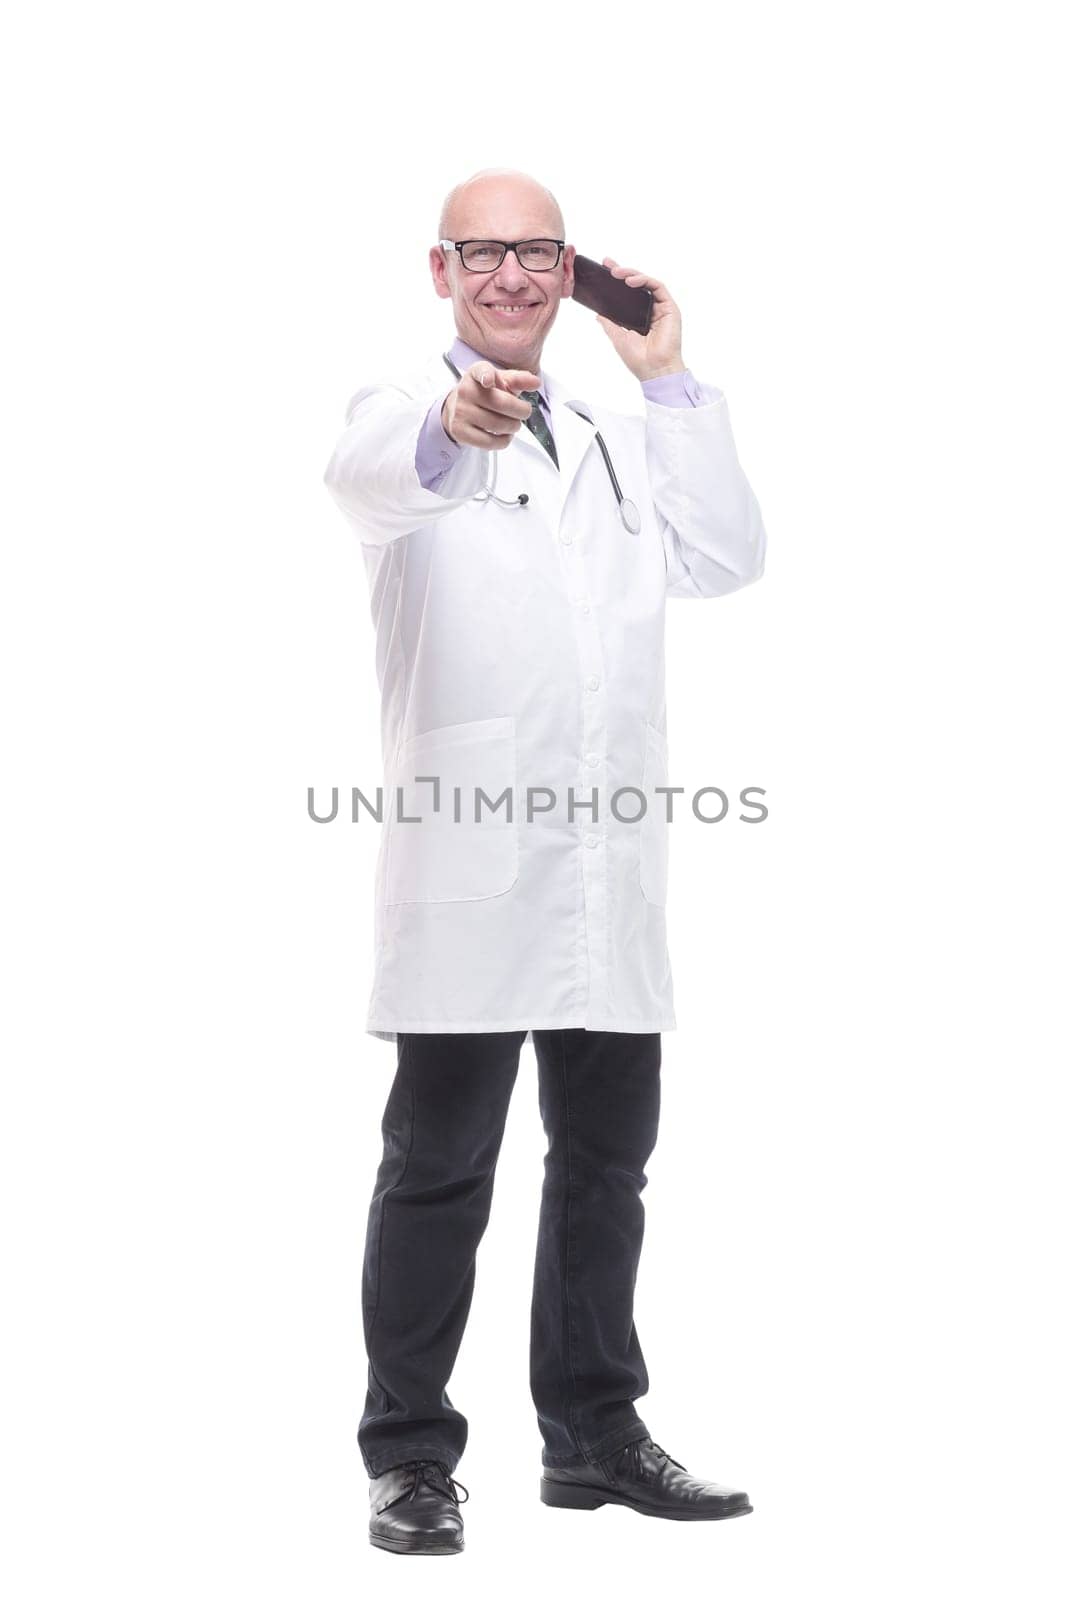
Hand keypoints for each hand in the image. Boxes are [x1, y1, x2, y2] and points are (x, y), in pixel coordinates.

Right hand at [441, 361, 537, 449]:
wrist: (458, 407)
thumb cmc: (484, 394)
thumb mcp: (501, 381)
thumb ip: (519, 380)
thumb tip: (536, 382)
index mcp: (476, 373)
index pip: (481, 371)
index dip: (486, 376)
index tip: (489, 380)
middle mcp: (465, 391)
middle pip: (502, 404)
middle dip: (521, 411)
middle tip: (523, 412)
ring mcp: (461, 412)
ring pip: (498, 425)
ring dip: (514, 427)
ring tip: (513, 424)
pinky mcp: (460, 431)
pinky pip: (489, 442)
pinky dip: (504, 441)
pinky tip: (504, 435)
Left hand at [595, 258, 684, 380]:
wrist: (654, 371)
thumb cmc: (639, 359)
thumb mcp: (618, 338)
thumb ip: (610, 324)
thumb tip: (598, 314)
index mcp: (640, 317)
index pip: (629, 294)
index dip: (618, 280)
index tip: (605, 269)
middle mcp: (652, 311)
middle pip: (638, 285)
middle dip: (623, 271)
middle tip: (608, 264)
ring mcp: (662, 308)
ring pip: (648, 283)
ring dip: (632, 274)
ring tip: (616, 273)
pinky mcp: (670, 308)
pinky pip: (658, 287)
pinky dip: (644, 280)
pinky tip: (631, 281)